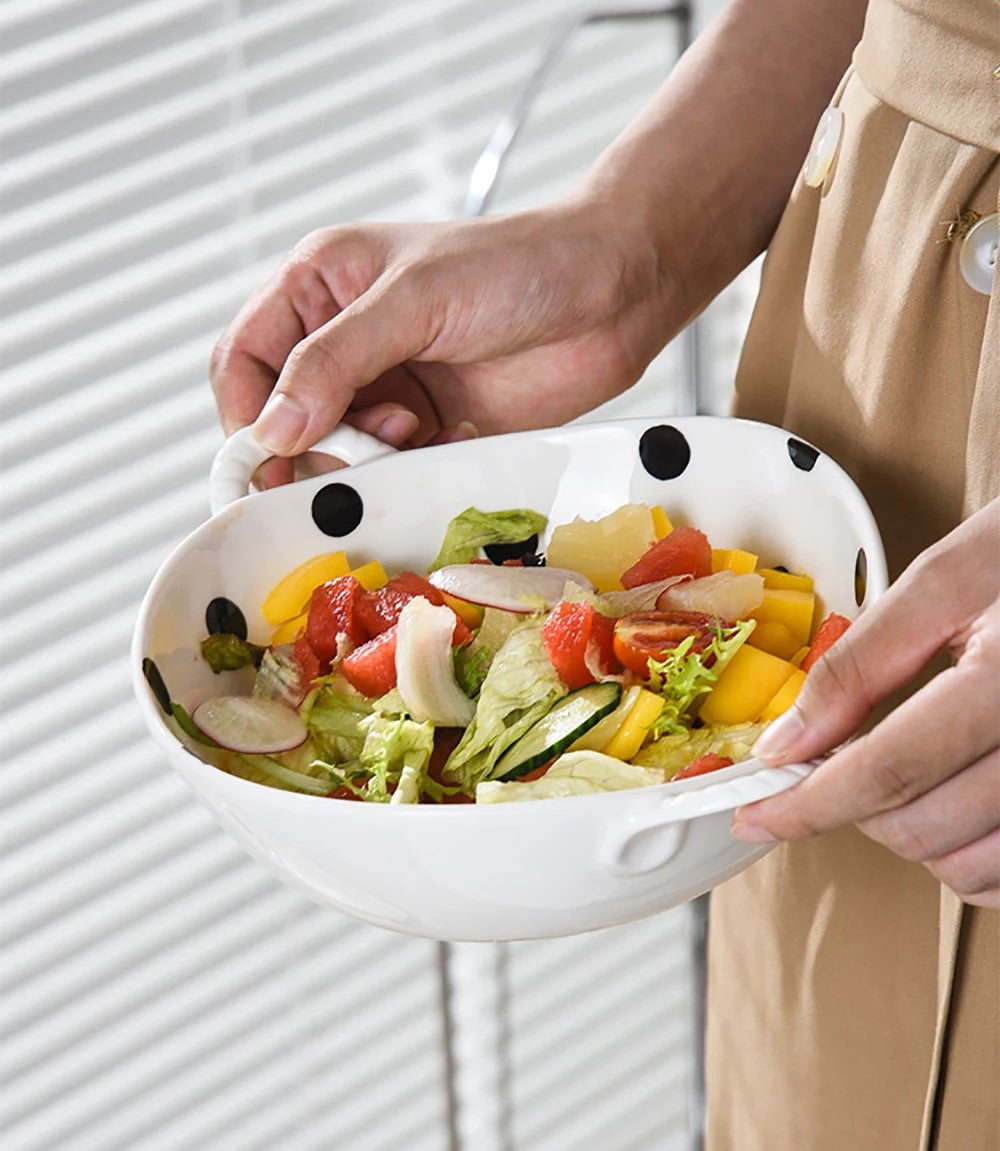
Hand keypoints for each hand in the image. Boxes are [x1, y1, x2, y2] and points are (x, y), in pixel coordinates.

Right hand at [209, 199, 674, 484]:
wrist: (615, 294)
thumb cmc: (520, 265)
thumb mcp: (415, 299)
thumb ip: (335, 362)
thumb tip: (271, 430)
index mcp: (321, 287)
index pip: (244, 360)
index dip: (246, 415)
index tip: (268, 457)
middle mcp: (345, 340)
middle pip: (282, 419)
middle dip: (308, 445)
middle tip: (349, 456)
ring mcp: (386, 387)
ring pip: (335, 453)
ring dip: (362, 460)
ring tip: (412, 429)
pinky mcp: (428, 427)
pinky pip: (389, 470)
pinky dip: (407, 469)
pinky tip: (448, 435)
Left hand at [732, 500, 999, 908]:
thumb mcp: (946, 582)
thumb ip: (861, 664)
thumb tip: (787, 741)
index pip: (888, 770)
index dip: (807, 803)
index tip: (756, 814)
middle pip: (924, 829)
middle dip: (856, 808)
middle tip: (840, 763)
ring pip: (971, 869)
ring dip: (914, 837)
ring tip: (906, 776)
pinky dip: (974, 856)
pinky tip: (957, 802)